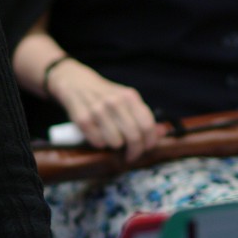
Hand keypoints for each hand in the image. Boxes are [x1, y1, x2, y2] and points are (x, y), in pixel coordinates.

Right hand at [47, 59, 162, 159]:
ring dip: (116, 146)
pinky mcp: (82, 119)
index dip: (150, 142)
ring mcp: (97, 110)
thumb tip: (162, 132)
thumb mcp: (126, 98)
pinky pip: (98, 142)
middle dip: (135, 151)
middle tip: (132, 155)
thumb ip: (143, 115)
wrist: (75, 82)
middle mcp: (115, 102)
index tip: (148, 149)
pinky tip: (98, 135)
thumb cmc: (105, 95)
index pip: (147, 125)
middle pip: (134, 137)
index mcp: (129, 96)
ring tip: (112, 139)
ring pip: (116, 142)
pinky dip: (100, 143)